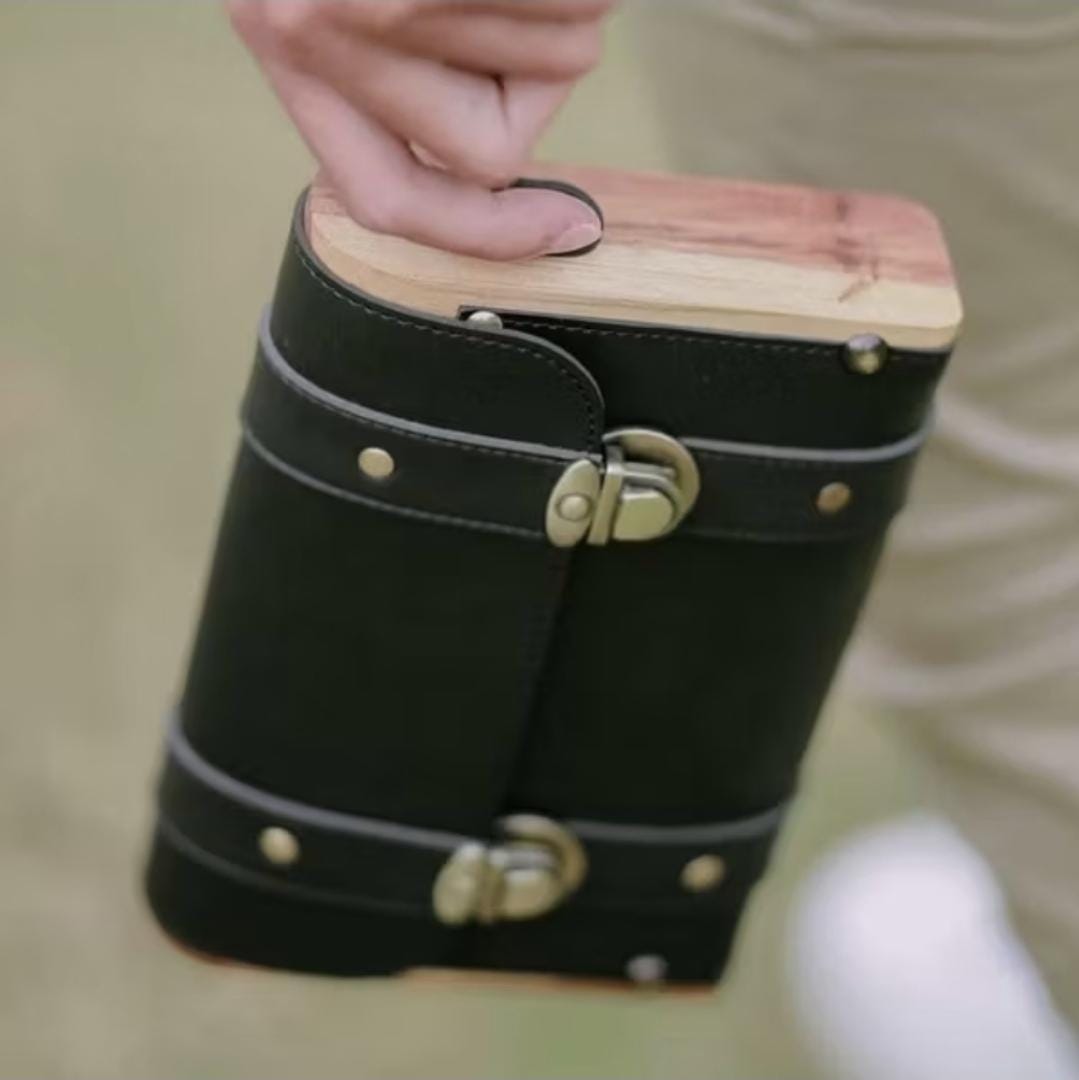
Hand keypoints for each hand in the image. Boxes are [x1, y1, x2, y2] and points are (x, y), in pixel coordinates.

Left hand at [229, 0, 613, 259]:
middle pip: (495, 149)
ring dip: (564, 5)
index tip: (566, 230)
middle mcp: (322, 22)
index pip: (392, 199)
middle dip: (534, 76)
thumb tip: (498, 163)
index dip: (485, 234)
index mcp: (290, 43)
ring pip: (560, 61)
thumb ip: (391, 73)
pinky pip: (583, 6)